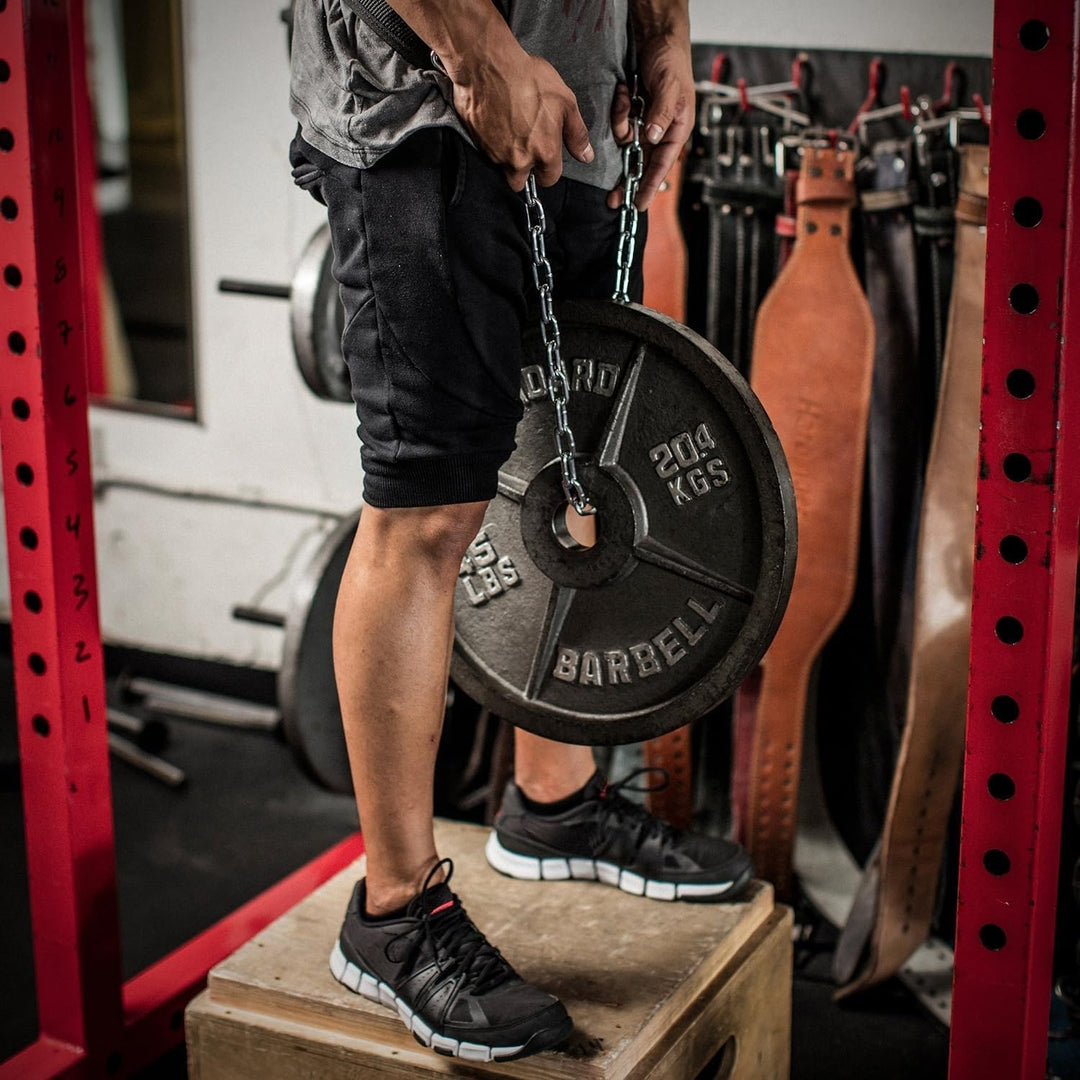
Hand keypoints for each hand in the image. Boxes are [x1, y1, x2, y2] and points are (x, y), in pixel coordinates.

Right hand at [450, 46, 593, 190]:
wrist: (488, 64)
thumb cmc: (527, 78)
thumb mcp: (565, 102)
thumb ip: (577, 134)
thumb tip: (586, 156)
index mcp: (544, 153)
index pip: (549, 179)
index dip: (549, 168)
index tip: (546, 154)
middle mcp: (518, 160)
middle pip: (521, 181)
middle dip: (524, 170)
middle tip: (525, 144)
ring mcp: (494, 154)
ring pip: (501, 167)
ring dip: (506, 155)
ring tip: (509, 128)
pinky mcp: (476, 144)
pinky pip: (485, 152)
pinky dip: (490, 143)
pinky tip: (495, 121)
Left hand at [608, 31, 693, 210]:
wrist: (658, 38)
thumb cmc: (672, 61)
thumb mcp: (671, 87)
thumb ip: (662, 113)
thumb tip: (653, 137)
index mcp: (678, 130)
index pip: (662, 165)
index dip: (651, 185)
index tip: (639, 204)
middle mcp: (662, 131)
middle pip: (642, 163)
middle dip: (627, 179)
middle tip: (612, 200)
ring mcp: (647, 123)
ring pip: (627, 141)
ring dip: (621, 124)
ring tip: (628, 97)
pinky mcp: (634, 114)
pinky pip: (620, 122)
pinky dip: (619, 109)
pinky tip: (626, 90)